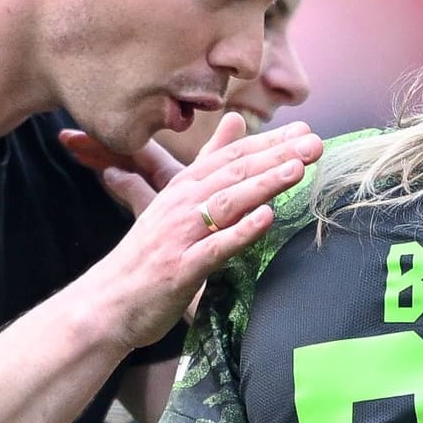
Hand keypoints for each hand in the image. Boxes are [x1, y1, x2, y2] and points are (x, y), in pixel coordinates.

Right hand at [63, 115, 322, 352]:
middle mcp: (181, 205)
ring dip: (263, 184)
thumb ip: (208, 161)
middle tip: (314, 142)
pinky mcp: (181, 268)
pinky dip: (241, 232)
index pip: (231, 157)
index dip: (268, 142)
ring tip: (297, 169)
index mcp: (182, 188)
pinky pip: (215, 247)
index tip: (304, 129)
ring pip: (227, 203)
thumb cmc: (148, 254)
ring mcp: (180, 236)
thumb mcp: (176, 200)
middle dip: (276, 155)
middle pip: (234, 173)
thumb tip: (236, 120)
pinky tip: (266, 219)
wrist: (108, 303)